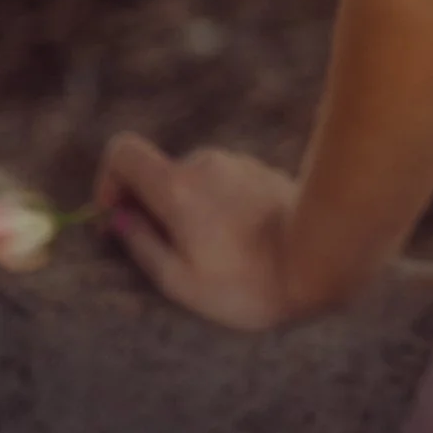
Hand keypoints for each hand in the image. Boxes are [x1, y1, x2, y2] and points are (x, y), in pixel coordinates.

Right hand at [94, 131, 309, 331]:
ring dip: (191, 212)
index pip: (122, 150)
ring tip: (216, 258)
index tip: (118, 218)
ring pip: (195, 183)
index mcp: (176, 184)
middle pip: (159, 173)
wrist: (323, 260)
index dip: (109, 181)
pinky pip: (225, 188)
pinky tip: (245, 246)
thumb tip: (120, 222)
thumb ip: (141, 245)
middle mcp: (205, 162)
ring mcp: (239, 164)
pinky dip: (220, 210)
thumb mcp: (179, 280)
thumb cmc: (247, 282)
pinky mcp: (264, 173)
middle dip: (154, 208)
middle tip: (170, 254)